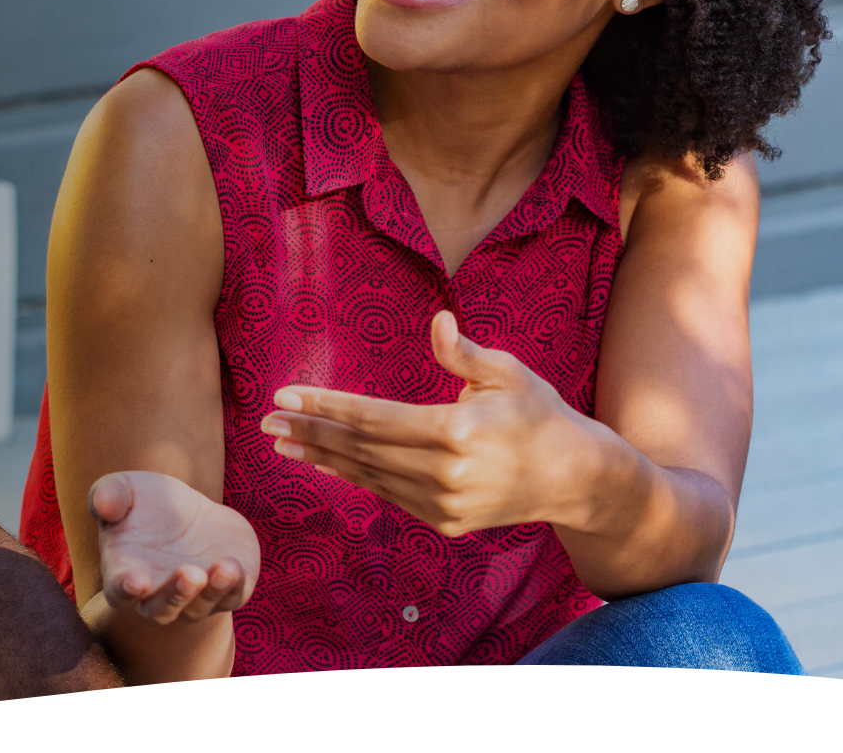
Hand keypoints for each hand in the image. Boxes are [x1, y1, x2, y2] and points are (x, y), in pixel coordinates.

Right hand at [88, 471, 258, 624]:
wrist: (190, 512)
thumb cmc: (146, 503)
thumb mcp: (126, 488)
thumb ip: (109, 494)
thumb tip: (104, 503)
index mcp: (125, 575)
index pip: (119, 594)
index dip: (126, 590)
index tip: (137, 580)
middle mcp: (157, 596)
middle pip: (162, 611)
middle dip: (177, 595)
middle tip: (189, 574)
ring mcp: (193, 599)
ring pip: (199, 608)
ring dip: (212, 591)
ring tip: (224, 567)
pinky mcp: (226, 592)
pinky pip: (232, 597)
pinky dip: (234, 586)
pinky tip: (235, 564)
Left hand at [258, 311, 604, 536]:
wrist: (574, 477)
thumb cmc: (538, 413)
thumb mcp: (509, 373)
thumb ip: (465, 353)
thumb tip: (438, 321)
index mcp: (456, 432)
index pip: (373, 418)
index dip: (326, 407)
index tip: (286, 396)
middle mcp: (446, 473)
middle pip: (362, 449)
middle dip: (311, 432)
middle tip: (267, 419)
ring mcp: (445, 503)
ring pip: (370, 476)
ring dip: (323, 458)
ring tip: (283, 442)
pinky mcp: (446, 522)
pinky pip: (389, 494)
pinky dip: (355, 476)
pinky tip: (327, 461)